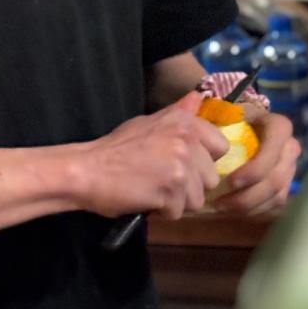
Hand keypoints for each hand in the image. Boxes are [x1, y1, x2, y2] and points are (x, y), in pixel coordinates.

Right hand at [77, 91, 229, 220]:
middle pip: (210, 178)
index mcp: (184, 122)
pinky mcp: (171, 191)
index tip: (182, 163)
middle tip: (160, 179)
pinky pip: (178, 212)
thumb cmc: (115, 148)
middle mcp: (187, 140)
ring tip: (151, 189)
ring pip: (197, 199)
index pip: (220, 146)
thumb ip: (177, 114)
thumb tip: (198, 97)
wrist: (87, 170)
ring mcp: (180, 166)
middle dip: (189, 186)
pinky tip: (144, 198)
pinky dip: (161, 212)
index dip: (203, 161)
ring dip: (175, 201)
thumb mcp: (148, 123)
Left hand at [210, 105, 299, 215]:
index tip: (231, 181)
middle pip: (277, 179)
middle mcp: (290, 147)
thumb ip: (207, 108)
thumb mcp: (218, 109)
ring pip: (277, 195)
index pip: (275, 148)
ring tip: (221, 208)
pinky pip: (275, 204)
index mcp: (277, 126)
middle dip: (248, 196)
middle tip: (220, 204)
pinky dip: (253, 211)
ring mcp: (290, 168)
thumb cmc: (226, 119)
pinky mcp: (285, 185)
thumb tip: (194, 101)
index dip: (256, 169)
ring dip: (249, 207)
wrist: (238, 128)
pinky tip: (232, 211)